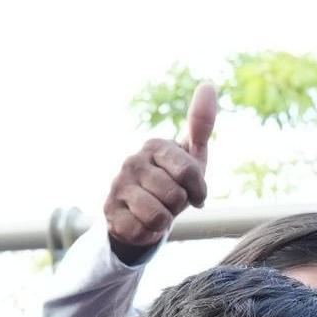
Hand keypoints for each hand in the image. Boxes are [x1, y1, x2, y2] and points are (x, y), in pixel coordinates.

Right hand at [101, 84, 216, 263]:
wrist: (144, 214)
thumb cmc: (173, 182)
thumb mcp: (193, 156)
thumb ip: (201, 124)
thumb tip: (208, 84)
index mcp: (155, 145)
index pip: (189, 171)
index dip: (198, 190)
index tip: (195, 192)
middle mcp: (132, 161)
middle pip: (174, 196)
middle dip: (179, 207)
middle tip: (171, 203)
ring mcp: (117, 185)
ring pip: (157, 216)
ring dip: (164, 221)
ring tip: (158, 212)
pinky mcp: (109, 211)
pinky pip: (140, 230)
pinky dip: (147, 233)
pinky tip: (142, 222)